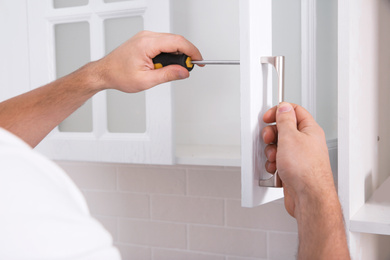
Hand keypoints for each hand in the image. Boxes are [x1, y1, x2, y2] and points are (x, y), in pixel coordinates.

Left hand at [96, 31, 202, 92]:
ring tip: (174, 69)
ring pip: (170, 41)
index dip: (192, 51)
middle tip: (189, 68)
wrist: (105, 72)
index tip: (199, 60)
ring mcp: (145, 37)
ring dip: (177, 54)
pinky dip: (169, 52)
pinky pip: (163, 43)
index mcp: (147, 44)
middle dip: (186, 54)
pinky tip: (166, 64)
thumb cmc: (119, 75)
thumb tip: (184, 72)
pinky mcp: (145, 40)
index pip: (177, 42)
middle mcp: (146, 36)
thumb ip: (168, 75)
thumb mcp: (146, 80)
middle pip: (176, 40)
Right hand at [262, 102, 335, 217]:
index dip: (279, 111)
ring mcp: (299, 157)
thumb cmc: (306, 171)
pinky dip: (273, 164)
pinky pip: (278, 161)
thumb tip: (283, 108)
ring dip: (271, 151)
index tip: (268, 117)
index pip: (294, 111)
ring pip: (279, 146)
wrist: (308, 198)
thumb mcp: (290, 137)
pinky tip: (276, 168)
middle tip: (269, 139)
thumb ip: (285, 120)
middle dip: (272, 134)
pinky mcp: (293, 169)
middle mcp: (306, 142)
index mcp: (310, 130)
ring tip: (275, 157)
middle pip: (284, 129)